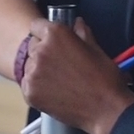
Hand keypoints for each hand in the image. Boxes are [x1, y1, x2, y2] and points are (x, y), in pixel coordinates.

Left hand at [20, 19, 133, 133]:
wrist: (105, 110)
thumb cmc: (104, 79)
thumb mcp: (96, 49)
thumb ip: (82, 33)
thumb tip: (77, 23)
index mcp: (56, 35)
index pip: (36, 26)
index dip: (45, 33)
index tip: (52, 41)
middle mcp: (40, 51)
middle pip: (32, 45)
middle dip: (43, 51)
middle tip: (60, 64)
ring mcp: (33, 73)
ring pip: (29, 66)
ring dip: (40, 70)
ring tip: (60, 80)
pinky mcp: (30, 92)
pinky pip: (28, 84)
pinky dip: (37, 87)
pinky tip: (54, 91)